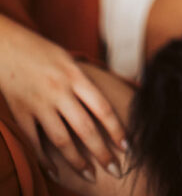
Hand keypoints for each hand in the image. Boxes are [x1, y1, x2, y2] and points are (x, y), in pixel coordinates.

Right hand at [0, 16, 125, 180]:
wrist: (7, 47)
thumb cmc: (42, 51)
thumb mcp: (68, 60)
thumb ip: (83, 82)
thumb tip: (104, 105)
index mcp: (75, 75)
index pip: (103, 108)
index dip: (117, 130)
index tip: (127, 147)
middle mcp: (59, 91)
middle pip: (86, 129)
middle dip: (102, 153)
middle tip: (116, 170)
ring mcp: (39, 104)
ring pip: (62, 140)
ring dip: (78, 162)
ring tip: (90, 176)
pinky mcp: (22, 113)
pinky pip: (35, 142)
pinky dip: (46, 160)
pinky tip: (57, 172)